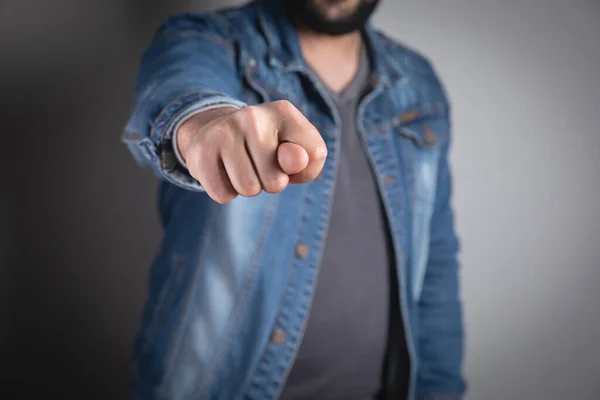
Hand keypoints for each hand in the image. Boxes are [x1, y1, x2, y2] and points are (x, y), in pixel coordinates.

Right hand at [176, 100, 326, 203]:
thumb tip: (296, 160)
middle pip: (275, 182)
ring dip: (248, 187)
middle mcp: (253, 115)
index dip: (301, 167)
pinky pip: (223, 195)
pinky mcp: (200, 151)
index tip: (289, 153)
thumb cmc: (269, 149)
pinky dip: (226, 191)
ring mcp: (223, 131)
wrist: (216, 132)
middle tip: (259, 164)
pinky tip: (224, 171)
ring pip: (248, 189)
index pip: (312, 155)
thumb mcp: (299, 152)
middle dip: (270, 182)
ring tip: (243, 167)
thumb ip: (311, 160)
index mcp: (283, 111)